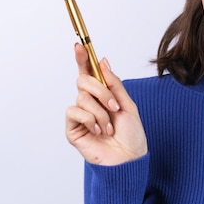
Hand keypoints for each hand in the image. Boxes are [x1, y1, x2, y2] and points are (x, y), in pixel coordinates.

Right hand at [65, 43, 147, 165]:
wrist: (129, 159)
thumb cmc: (131, 135)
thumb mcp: (127, 105)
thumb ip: (114, 84)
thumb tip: (102, 62)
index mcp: (102, 94)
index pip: (88, 72)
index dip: (82, 58)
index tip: (79, 44)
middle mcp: (89, 102)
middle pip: (83, 80)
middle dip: (101, 91)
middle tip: (114, 106)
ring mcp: (80, 115)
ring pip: (82, 97)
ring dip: (101, 112)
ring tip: (109, 127)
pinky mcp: (73, 129)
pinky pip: (74, 112)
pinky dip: (90, 119)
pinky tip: (99, 132)